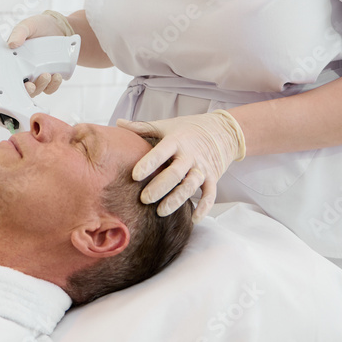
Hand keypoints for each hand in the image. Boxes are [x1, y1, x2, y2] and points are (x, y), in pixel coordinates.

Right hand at [7, 10, 73, 96]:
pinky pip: (51, 87)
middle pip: (23, 88)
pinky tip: (56, 76)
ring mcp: (38, 74)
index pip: (9, 76)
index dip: (12, 85)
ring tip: (47, 75)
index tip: (18, 84)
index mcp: (14, 60)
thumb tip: (12, 44)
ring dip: (42, 86)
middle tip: (32, 85)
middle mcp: (25, 70)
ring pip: (38, 89)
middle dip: (28, 90)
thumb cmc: (40, 26)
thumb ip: (19, 33)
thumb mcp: (27, 25)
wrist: (61, 27)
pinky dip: (53, 85)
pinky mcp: (50, 76)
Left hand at [116, 110, 246, 222]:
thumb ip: (142, 127)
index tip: (135, 175)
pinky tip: (194, 219)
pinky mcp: (213, 178)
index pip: (161, 152)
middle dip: (160, 187)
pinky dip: (204, 207)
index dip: (149, 163)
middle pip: (175, 173)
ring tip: (161, 211)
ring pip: (191, 186)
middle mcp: (190, 155)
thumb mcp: (165, 126)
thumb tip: (118, 122)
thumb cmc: (187, 129)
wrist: (222, 130)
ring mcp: (202, 167)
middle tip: (144, 199)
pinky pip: (211, 194)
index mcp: (176, 141)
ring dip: (177, 199)